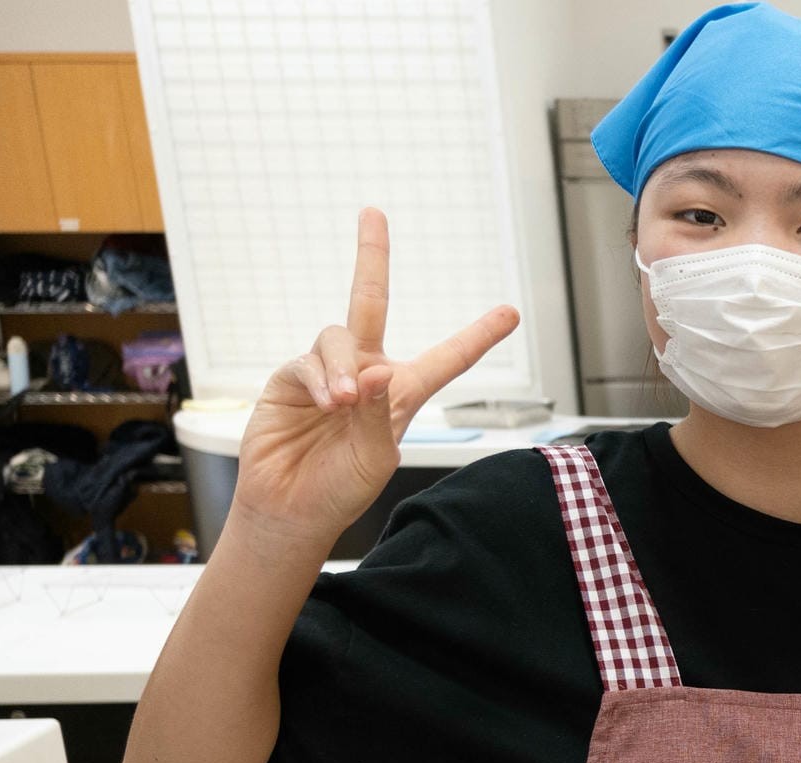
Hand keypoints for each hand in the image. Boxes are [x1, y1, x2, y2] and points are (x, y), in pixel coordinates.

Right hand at [232, 208, 518, 549]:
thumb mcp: (376, 456)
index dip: (476, 336)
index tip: (509, 312)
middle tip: (373, 213)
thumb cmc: (341, 487)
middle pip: (370, 303)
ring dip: (346, 365)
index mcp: (402, 393)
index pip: (446, 359)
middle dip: (371, 257)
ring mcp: (326, 371)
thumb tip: (376, 370)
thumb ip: (379, 413)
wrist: (293, 510)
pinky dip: (324, 377)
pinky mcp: (291, 378)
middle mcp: (366, 372)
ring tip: (347, 401)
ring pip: (339, 337)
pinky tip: (333, 401)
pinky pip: (309, 361)